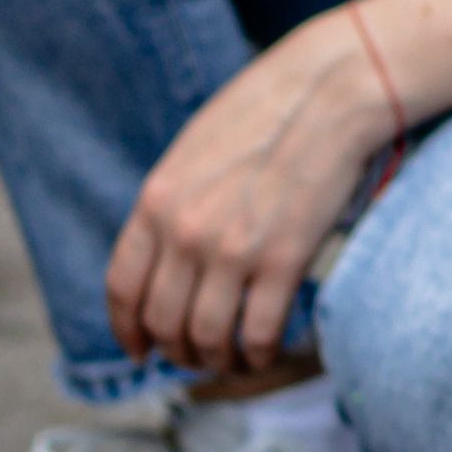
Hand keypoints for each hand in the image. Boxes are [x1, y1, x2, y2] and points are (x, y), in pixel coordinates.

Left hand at [105, 13, 402, 381]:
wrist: (328, 91)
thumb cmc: (267, 112)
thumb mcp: (193, 152)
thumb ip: (172, 204)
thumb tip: (168, 259)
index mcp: (156, 201)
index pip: (123, 288)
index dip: (128, 331)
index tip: (140, 350)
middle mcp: (185, 232)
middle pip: (163, 322)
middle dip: (177, 351)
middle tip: (197, 356)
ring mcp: (233, 251)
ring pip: (209, 338)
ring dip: (217, 360)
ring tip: (233, 359)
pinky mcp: (284, 262)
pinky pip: (259, 334)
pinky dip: (259, 355)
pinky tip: (266, 351)